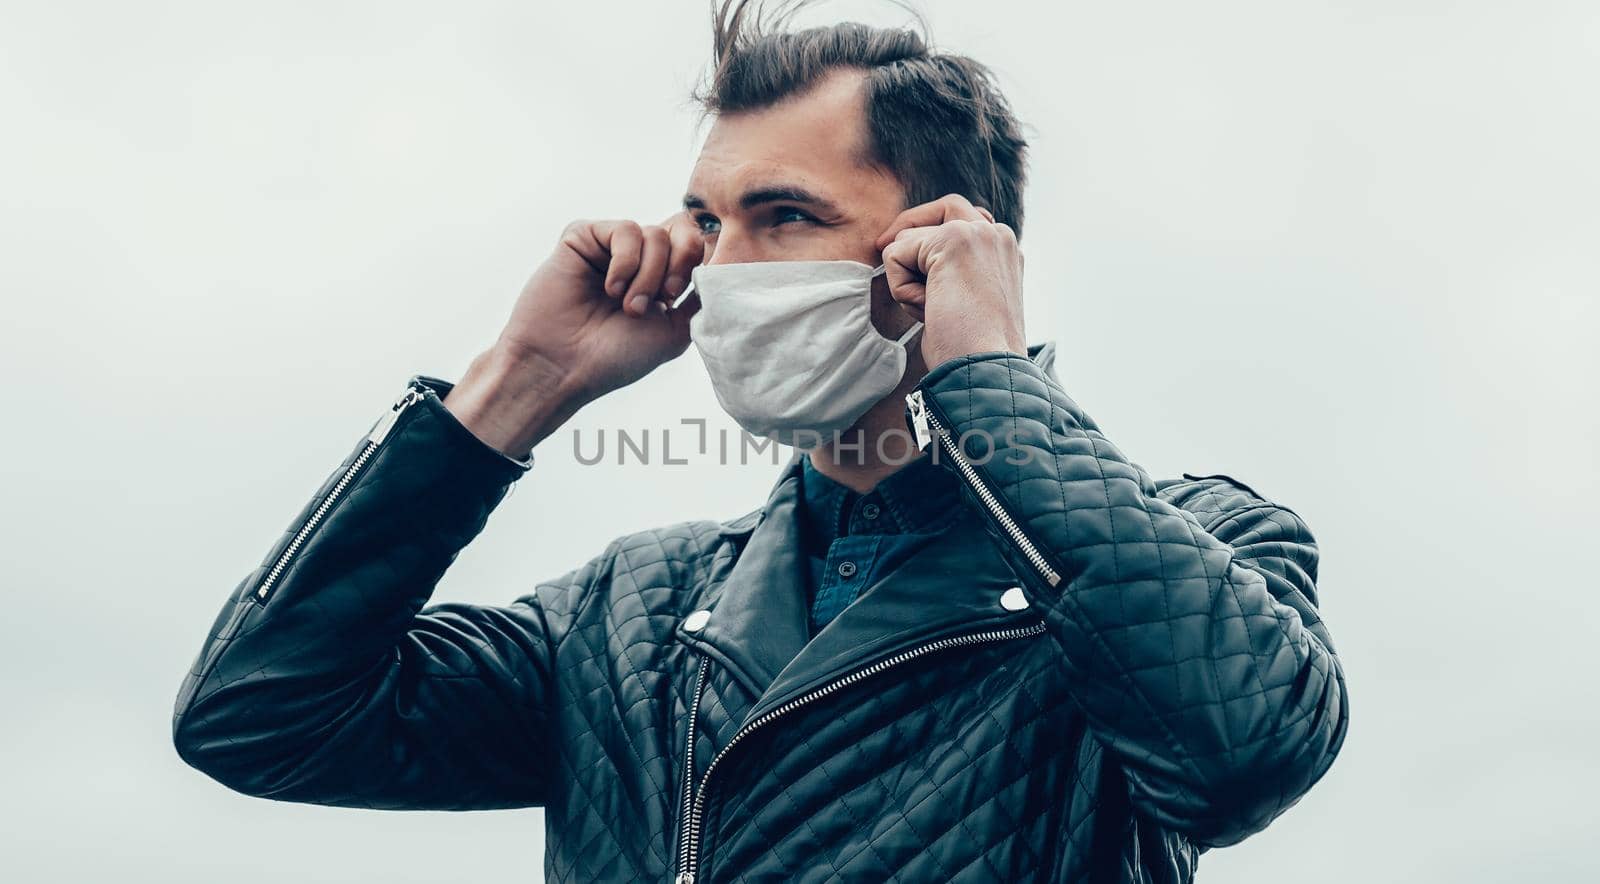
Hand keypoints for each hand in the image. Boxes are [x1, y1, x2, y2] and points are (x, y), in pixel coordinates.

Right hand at [497, 212, 704, 402]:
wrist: (562, 366)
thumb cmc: (614, 358)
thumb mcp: (675, 332)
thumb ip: (701, 297)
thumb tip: (721, 264)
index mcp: (660, 280)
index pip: (695, 247)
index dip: (703, 261)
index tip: (688, 296)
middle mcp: (636, 260)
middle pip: (681, 230)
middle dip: (681, 263)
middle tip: (666, 298)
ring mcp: (609, 248)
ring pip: (654, 232)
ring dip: (650, 274)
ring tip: (628, 306)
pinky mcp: (583, 237)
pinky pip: (624, 229)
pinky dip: (626, 261)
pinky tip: (611, 288)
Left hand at [875, 194, 1026, 369]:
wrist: (988, 368)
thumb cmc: (974, 351)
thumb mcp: (970, 304)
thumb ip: (953, 273)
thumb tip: (909, 252)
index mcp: (1006, 252)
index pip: (966, 222)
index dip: (931, 235)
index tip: (903, 247)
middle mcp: (998, 235)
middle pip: (946, 206)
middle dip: (911, 226)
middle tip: (883, 246)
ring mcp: (977, 233)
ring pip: (912, 237)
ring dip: (908, 277)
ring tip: (931, 310)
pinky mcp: (952, 240)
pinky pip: (897, 255)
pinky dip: (900, 287)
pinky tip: (928, 311)